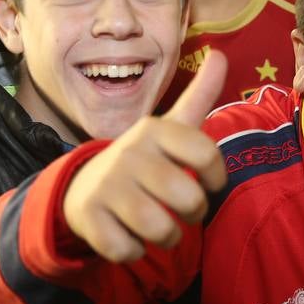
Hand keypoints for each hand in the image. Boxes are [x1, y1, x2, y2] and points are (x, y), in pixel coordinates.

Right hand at [62, 51, 227, 262]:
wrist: (83, 184)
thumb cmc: (144, 159)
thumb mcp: (170, 127)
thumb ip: (199, 95)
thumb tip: (220, 53)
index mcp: (154, 129)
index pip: (207, 155)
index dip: (218, 178)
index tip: (212, 183)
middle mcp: (129, 152)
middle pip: (189, 199)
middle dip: (192, 213)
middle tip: (181, 208)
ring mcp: (107, 184)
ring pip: (161, 230)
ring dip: (167, 236)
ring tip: (159, 224)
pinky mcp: (89, 216)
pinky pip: (129, 250)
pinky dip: (134, 250)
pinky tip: (127, 233)